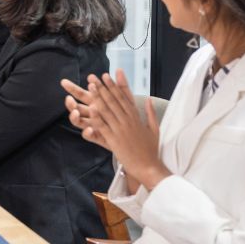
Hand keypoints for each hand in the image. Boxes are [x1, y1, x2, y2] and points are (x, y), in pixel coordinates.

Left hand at [60, 70, 166, 188]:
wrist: (149, 167)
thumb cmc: (151, 150)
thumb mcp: (154, 129)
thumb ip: (151, 113)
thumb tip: (149, 99)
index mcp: (136, 117)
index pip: (124, 98)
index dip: (115, 86)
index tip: (108, 76)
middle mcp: (128, 121)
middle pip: (114, 101)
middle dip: (103, 87)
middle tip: (94, 76)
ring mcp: (121, 130)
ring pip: (107, 110)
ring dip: (98, 97)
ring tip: (90, 86)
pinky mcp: (114, 140)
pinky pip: (104, 126)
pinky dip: (97, 116)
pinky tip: (90, 107)